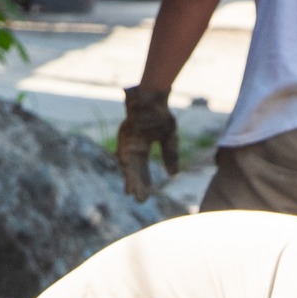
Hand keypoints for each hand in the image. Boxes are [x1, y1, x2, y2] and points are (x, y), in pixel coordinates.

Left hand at [116, 86, 178, 200]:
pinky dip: (126, 166)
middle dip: (137, 184)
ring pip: (127, 164)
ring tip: (131, 193)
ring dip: (130, 178)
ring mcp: (127, 141)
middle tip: (139, 200)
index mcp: (143, 147)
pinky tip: (128, 176)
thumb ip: (170, 156)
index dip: (145, 182)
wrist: (152, 97)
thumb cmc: (161, 115)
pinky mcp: (124, 136)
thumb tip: (173, 175)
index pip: (143, 169)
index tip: (146, 196)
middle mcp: (133, 146)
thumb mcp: (169, 139)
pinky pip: (123, 154)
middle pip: (134, 170)